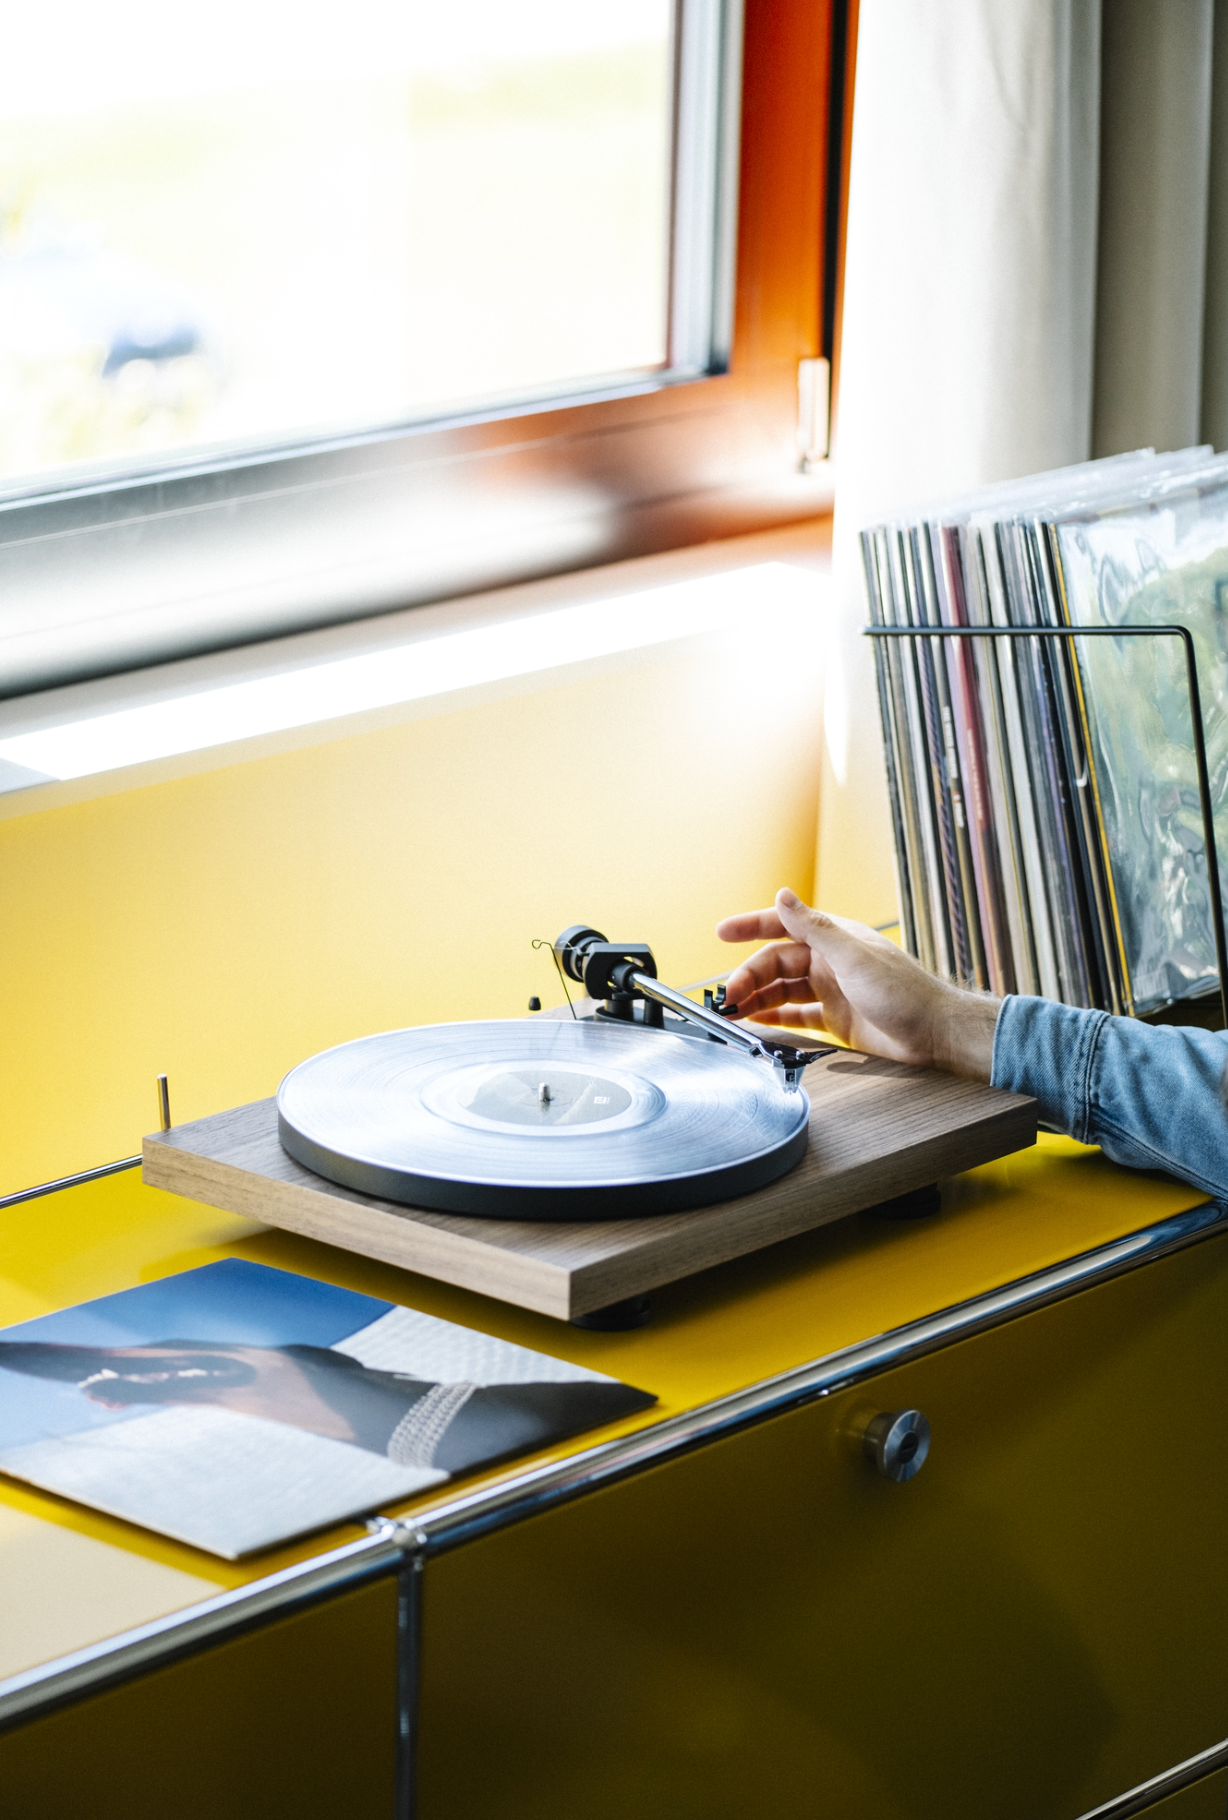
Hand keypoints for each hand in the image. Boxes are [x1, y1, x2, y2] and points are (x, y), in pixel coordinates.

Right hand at [716, 888, 999, 1081]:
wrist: (935, 1034)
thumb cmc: (905, 993)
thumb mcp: (854, 956)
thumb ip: (815, 927)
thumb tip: (783, 895)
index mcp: (833, 939)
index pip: (783, 926)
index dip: (751, 926)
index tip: (722, 932)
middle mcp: (829, 962)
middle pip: (776, 963)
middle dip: (748, 976)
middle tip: (728, 996)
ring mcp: (831, 990)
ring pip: (782, 989)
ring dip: (756, 998)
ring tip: (733, 1011)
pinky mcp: (835, 1018)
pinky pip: (795, 1014)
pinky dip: (774, 1017)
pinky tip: (757, 1022)